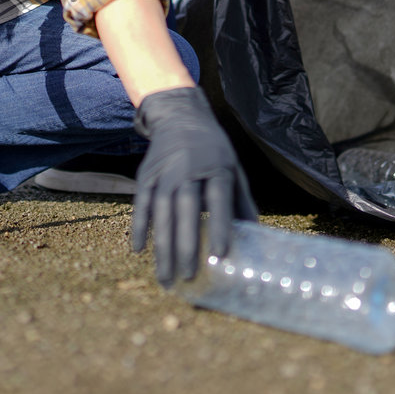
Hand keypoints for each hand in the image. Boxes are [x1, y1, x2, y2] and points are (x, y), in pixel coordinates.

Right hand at [129, 86, 257, 285]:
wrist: (180, 116)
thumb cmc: (213, 149)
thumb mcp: (233, 168)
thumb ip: (242, 201)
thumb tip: (255, 235)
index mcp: (216, 167)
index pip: (218, 199)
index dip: (220, 226)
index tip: (220, 255)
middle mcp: (187, 169)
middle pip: (185, 210)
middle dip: (186, 245)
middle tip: (188, 277)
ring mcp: (163, 172)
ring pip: (161, 212)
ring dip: (162, 246)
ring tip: (165, 277)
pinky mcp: (145, 175)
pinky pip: (141, 204)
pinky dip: (140, 227)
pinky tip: (139, 251)